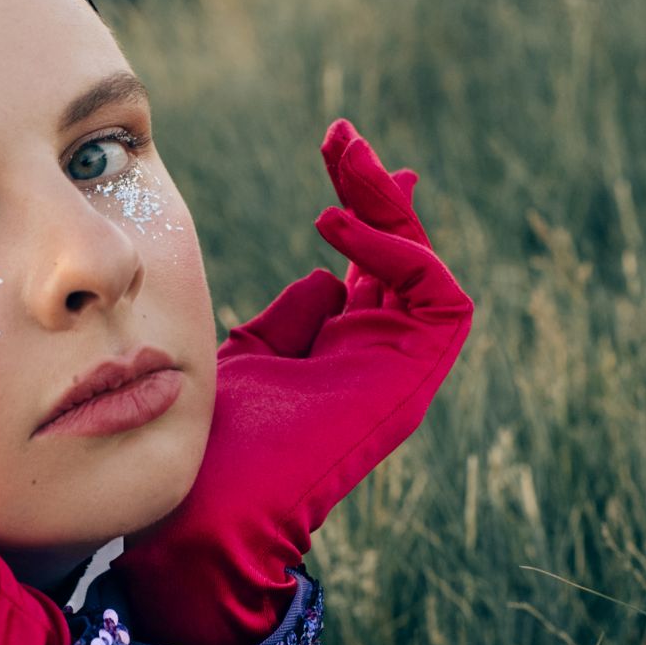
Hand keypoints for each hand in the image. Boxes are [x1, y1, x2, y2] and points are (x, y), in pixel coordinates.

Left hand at [111, 119, 473, 644]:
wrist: (207, 509)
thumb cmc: (212, 443)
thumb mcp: (248, 357)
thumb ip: (287, 320)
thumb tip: (322, 278)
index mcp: (338, 351)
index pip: (367, 264)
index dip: (361, 205)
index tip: (333, 148)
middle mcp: (374, 355)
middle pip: (397, 254)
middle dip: (374, 188)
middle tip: (340, 135)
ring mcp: (395, 368)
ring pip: (424, 267)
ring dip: (389, 206)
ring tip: (343, 160)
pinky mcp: (409, 380)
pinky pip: (438, 300)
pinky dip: (399, 254)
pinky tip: (336, 227)